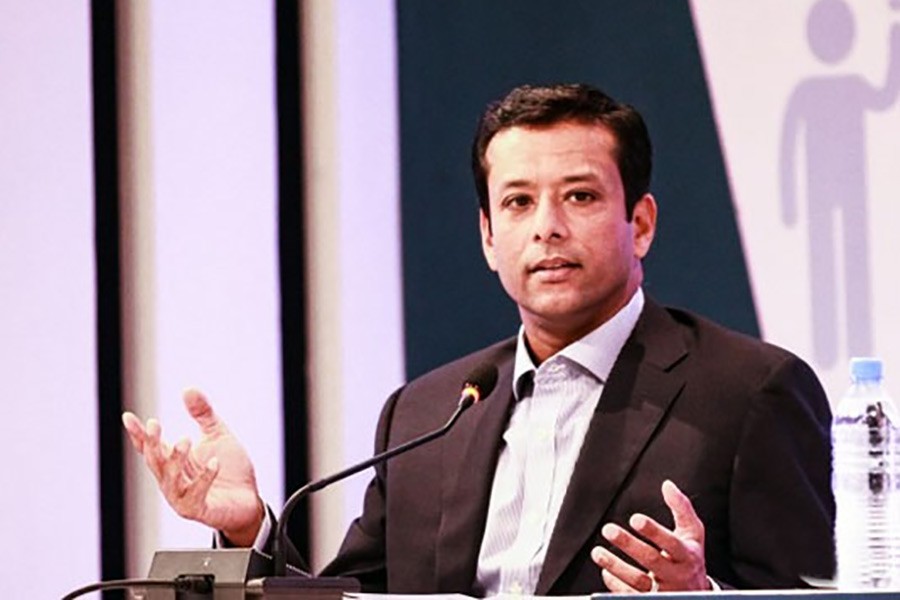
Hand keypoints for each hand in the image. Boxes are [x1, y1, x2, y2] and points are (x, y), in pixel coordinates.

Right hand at [122, 389, 263, 545]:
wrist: (249, 498)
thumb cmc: (230, 468)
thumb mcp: (217, 435)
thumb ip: (203, 414)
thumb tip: (188, 388)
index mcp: (174, 462)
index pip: (150, 447)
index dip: (138, 434)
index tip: (127, 417)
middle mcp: (173, 481)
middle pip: (155, 462)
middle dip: (152, 444)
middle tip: (155, 424)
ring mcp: (183, 498)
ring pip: (170, 480)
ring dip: (175, 460)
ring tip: (186, 439)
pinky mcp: (199, 510)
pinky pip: (196, 496)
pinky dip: (204, 479)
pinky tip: (214, 463)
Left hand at [591, 480, 709, 592]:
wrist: (697, 593)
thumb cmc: (689, 557)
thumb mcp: (693, 533)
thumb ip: (682, 508)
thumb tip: (667, 485)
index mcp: (686, 555)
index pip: (671, 543)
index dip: (654, 531)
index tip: (635, 519)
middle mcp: (675, 575)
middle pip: (651, 560)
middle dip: (628, 544)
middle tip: (608, 529)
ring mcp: (663, 592)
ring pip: (637, 581)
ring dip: (615, 566)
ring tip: (597, 552)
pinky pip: (630, 595)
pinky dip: (615, 584)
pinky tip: (605, 572)